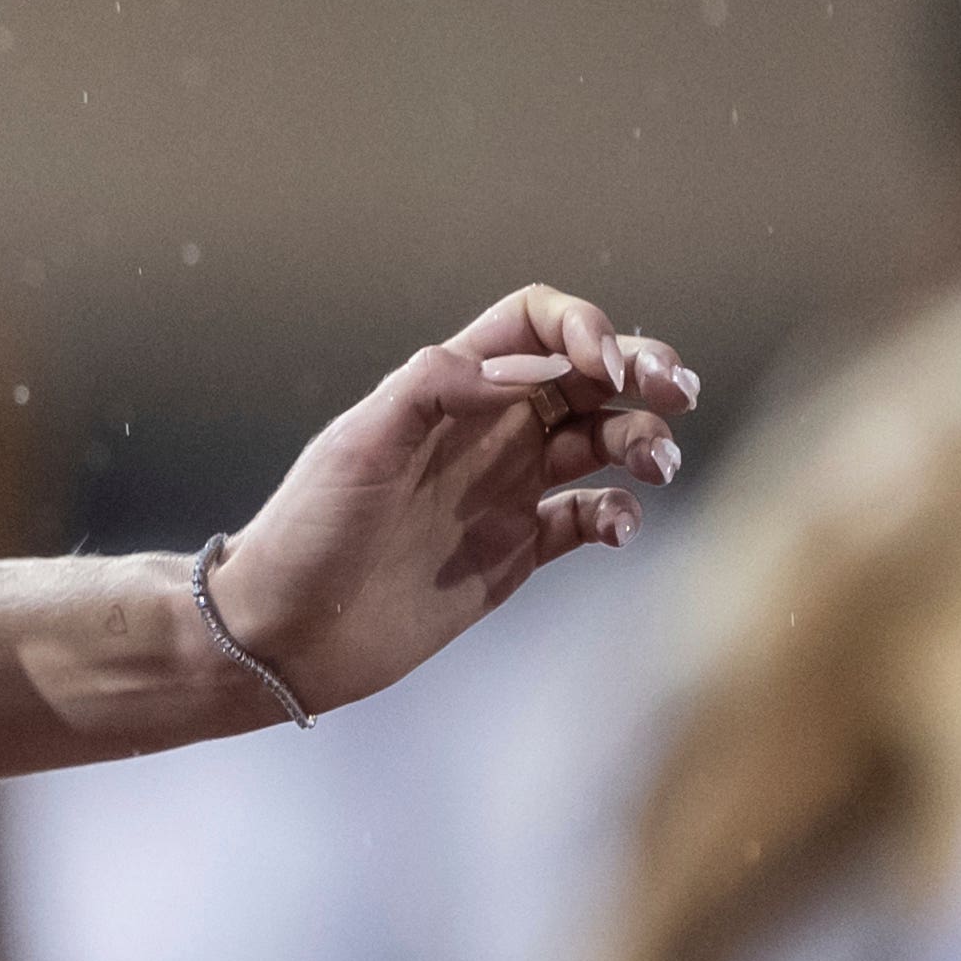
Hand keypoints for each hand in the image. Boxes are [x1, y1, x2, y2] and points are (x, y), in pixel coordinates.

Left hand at [207, 287, 692, 714]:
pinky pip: (586, 518)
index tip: (604, 364)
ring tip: (660, 464)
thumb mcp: (357, 445)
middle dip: (641, 371)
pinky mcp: (514, 553)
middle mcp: (485, 431)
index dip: (580, 327)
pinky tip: (616, 527)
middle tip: (679, 390)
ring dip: (642, 440)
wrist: (281, 635)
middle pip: (584, 378)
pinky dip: (617, 515)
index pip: (533, 325)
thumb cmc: (307, 532)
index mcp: (449, 390)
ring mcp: (505, 491)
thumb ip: (434, 389)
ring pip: (600, 443)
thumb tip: (521, 372)